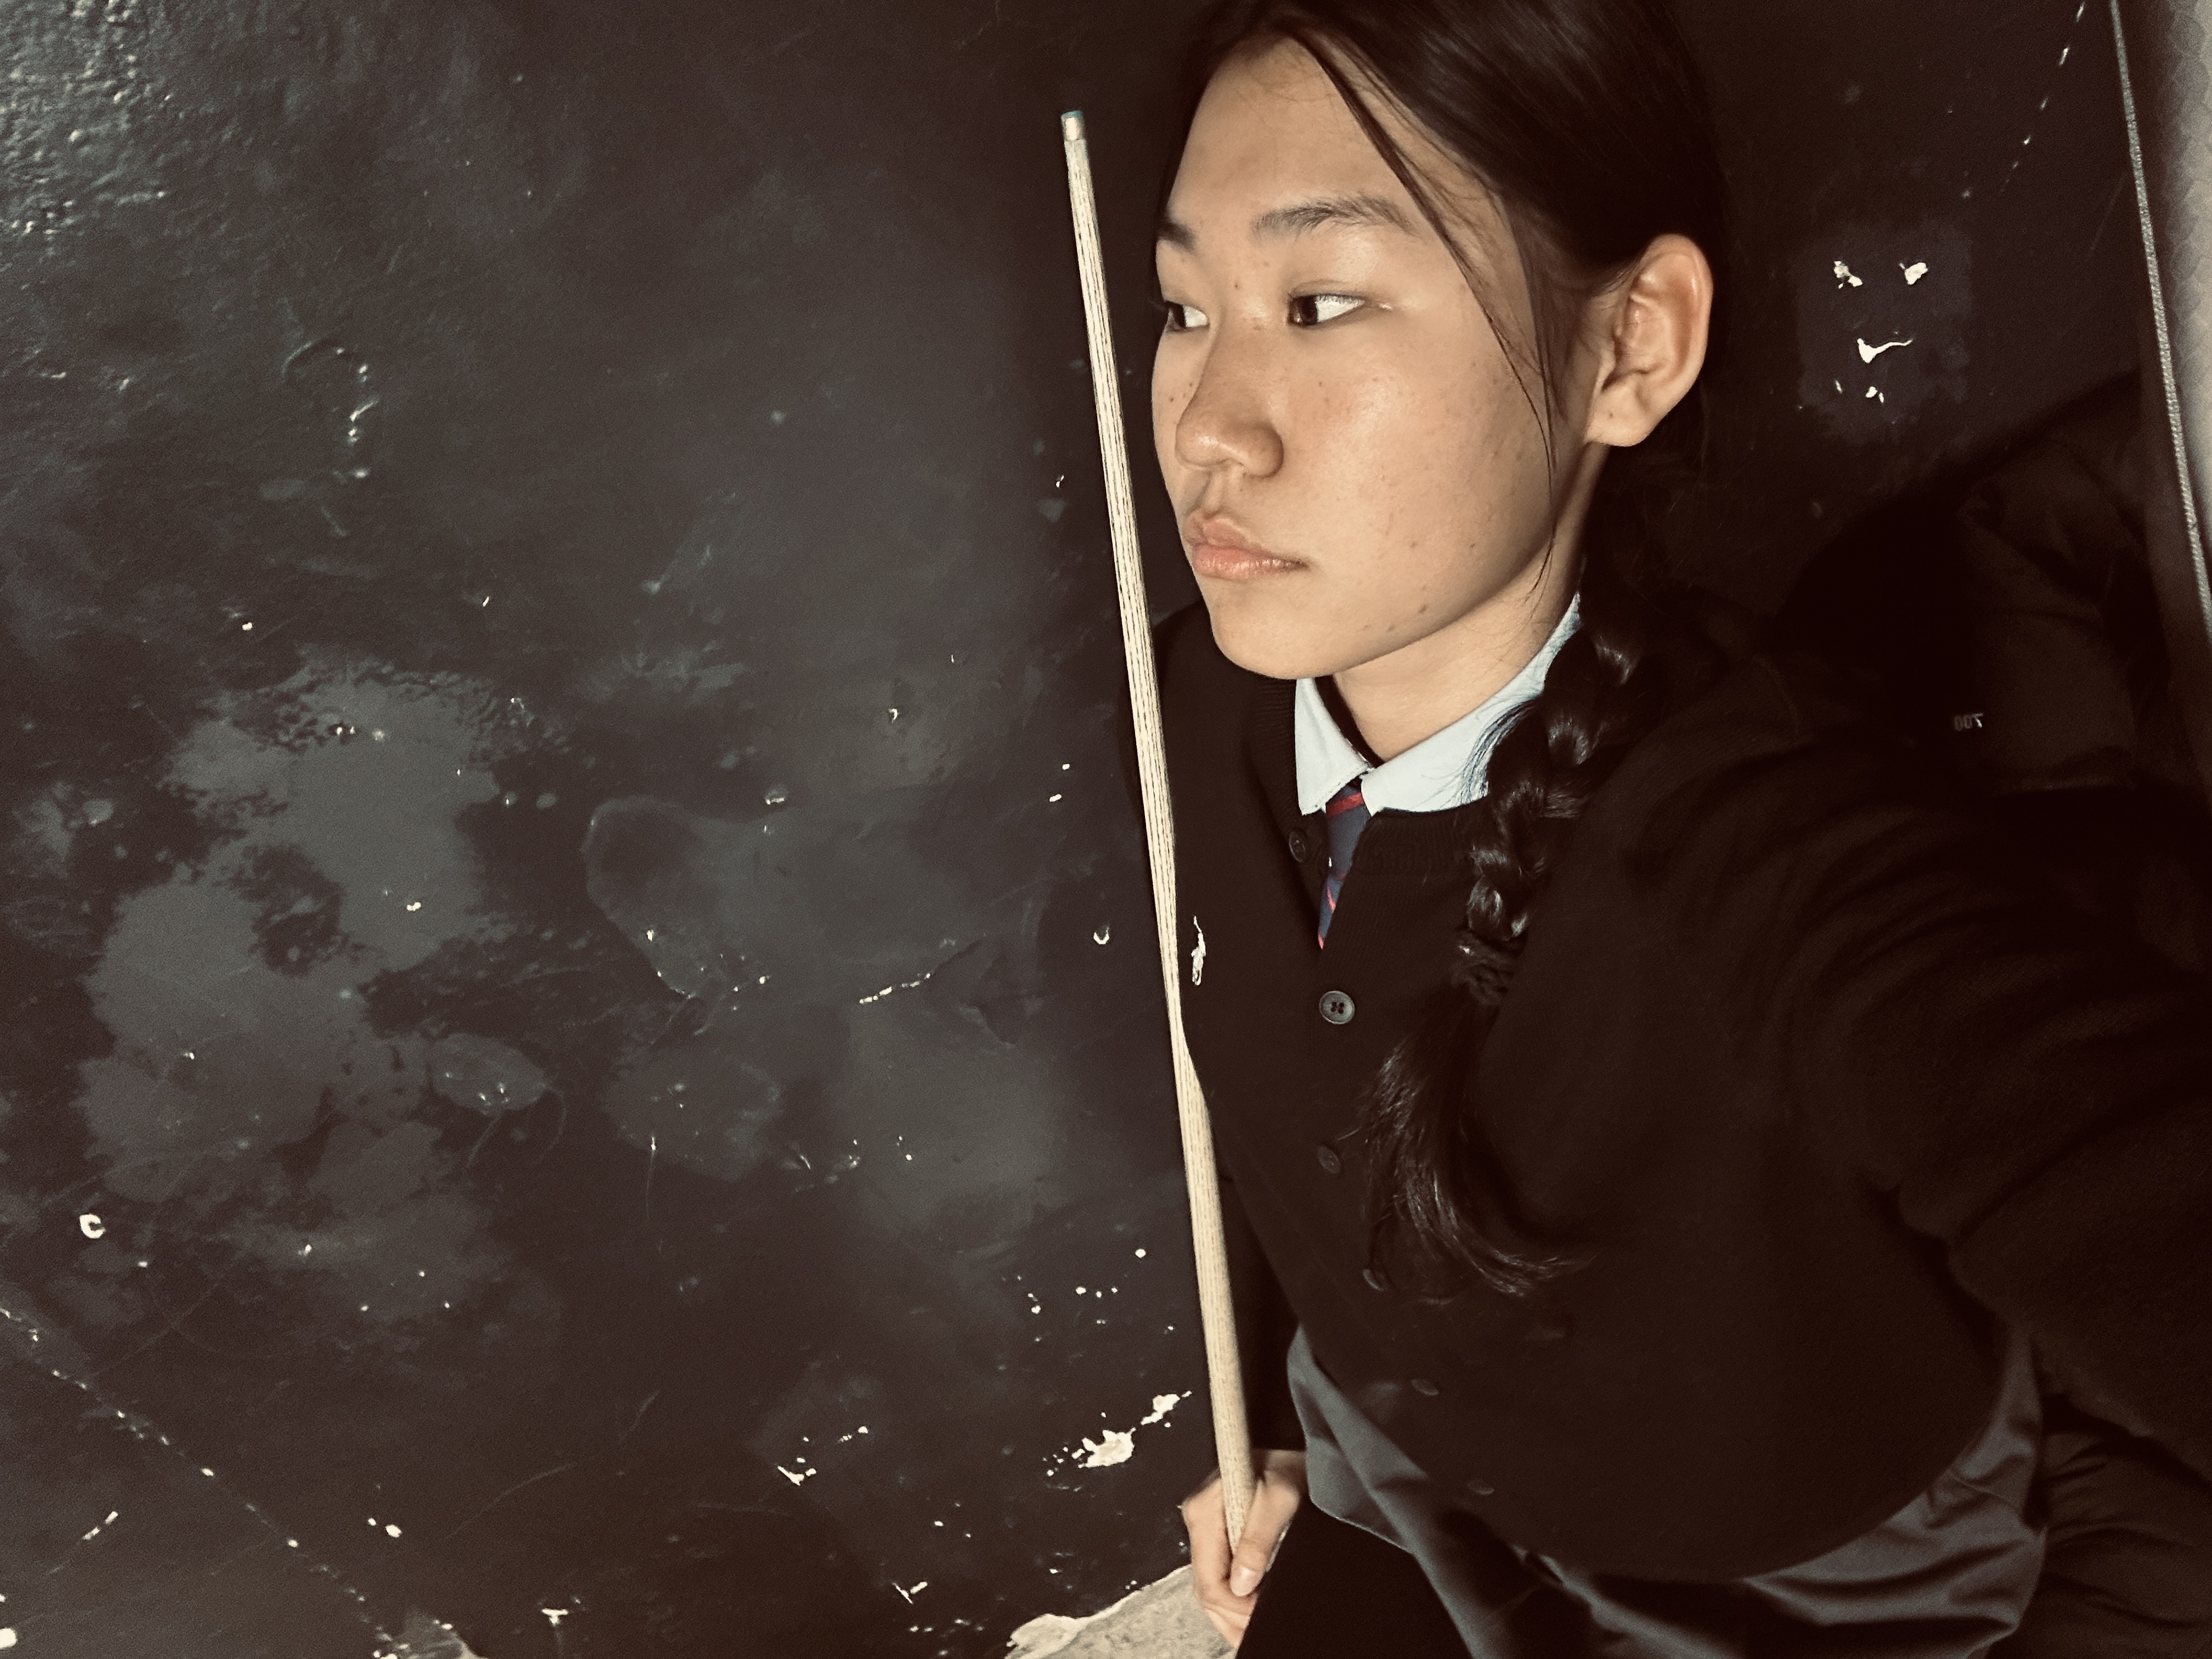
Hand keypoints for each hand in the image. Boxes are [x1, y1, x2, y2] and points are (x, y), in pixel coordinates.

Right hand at [1181, 1448, 1307, 1647]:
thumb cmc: (1286, 1460)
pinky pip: (1218, 1574)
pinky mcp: (1219, 1530)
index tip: (1262, 1616)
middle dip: (1231, 1619)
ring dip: (1230, 1613)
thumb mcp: (1279, 1497)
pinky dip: (1232, 1597)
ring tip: (1252, 1630)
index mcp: (1204, 1513)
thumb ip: (1257, 1540)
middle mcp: (1199, 1521)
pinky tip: (1247, 1611)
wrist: (1290, 1440)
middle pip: (1205, 1589)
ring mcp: (1207, 1528)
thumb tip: (1242, 1584)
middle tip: (1258, 1632)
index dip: (1236, 1608)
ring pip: (1209, 1586)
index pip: (1209, 1581)